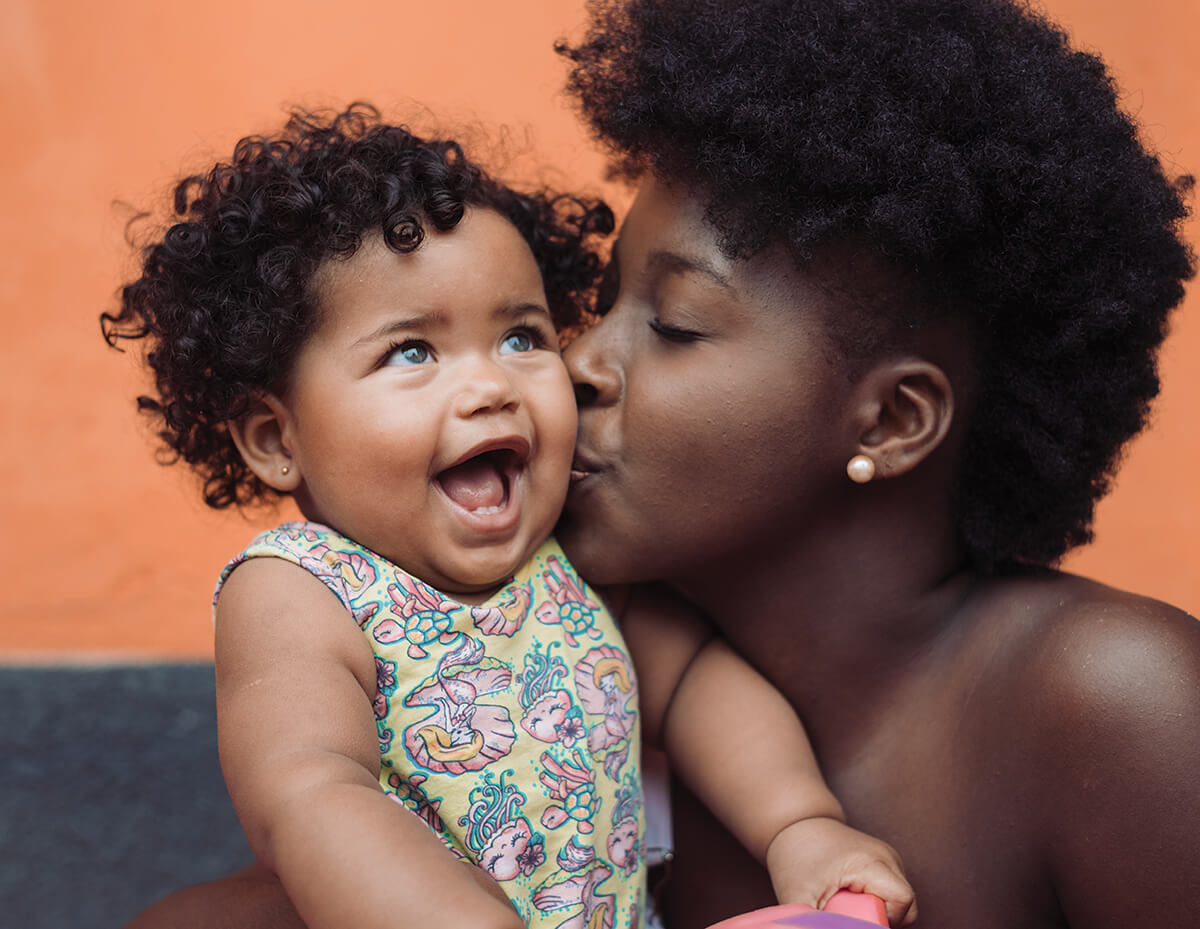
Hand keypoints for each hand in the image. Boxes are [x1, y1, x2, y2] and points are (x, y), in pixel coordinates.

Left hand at [765, 816, 916, 926]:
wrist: (796, 823)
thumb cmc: (796, 856)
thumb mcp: (799, 896)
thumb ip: (815, 922)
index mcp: (871, 862)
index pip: (902, 901)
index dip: (882, 919)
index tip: (853, 917)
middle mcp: (886, 857)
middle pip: (906, 905)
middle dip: (880, 917)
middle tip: (848, 912)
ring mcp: (888, 857)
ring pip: (899, 900)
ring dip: (877, 909)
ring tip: (846, 900)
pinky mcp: (884, 861)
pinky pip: (892, 892)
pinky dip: (876, 900)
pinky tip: (851, 894)